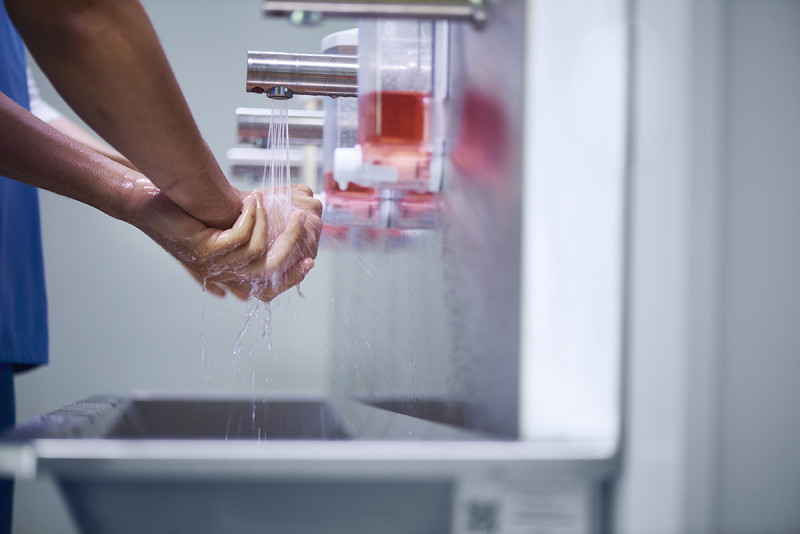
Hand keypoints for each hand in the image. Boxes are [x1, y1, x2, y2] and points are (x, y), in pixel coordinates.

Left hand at [132, 181, 320, 301]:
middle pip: (270, 271)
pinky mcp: (206, 250)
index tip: (310, 259)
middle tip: (301, 220)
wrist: (148, 202)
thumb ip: (248, 237)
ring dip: (266, 221)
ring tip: (264, 199)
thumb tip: (282, 233)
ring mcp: (213, 265)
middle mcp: (222, 275)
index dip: (292, 276)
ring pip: (257, 250)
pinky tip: (251, 200)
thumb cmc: (184, 212)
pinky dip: (251, 216)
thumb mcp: (224, 228)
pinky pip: (241, 236)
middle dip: (289, 244)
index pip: (269, 288)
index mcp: (230, 275)